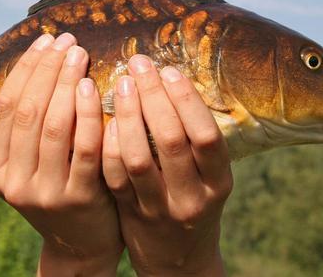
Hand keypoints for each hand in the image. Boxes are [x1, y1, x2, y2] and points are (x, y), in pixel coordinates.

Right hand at [0, 33, 122, 276]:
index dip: (25, 69)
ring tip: (79, 55)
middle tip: (66, 41)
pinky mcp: (76, 199)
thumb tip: (40, 61)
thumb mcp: (33, 162)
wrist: (81, 243)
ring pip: (54, 125)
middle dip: (48, 69)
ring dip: (67, 83)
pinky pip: (85, 147)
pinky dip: (89, 113)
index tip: (44, 40)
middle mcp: (11, 181)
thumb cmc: (59, 188)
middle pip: (28, 111)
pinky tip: (93, 87)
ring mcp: (42, 193)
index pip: (5, 107)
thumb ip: (30, 127)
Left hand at [102, 55, 232, 275]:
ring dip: (127, 116)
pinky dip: (108, 146)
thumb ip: (194, 140)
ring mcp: (159, 209)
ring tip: (121, 84)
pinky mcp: (131, 214)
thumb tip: (169, 79)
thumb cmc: (194, 200)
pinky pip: (114, 177)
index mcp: (219, 182)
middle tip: (138, 65)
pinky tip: (104, 119)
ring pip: (138, 158)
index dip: (186, 100)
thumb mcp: (209, 177)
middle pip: (171, 140)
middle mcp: (192, 197)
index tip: (168, 70)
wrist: (178, 257)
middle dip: (153, 97)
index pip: (205, 136)